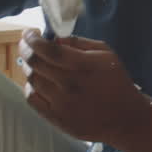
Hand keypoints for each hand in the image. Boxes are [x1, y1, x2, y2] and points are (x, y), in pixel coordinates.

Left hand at [19, 31, 147, 143]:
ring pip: (32, 79)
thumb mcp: (106, 55)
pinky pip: (32, 99)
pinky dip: (30, 87)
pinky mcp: (57, 118)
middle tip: (26, 45)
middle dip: (26, 49)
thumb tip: (55, 39)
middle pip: (35, 63)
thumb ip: (79, 43)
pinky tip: (37, 83)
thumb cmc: (116, 83)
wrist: (125, 118)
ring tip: (34, 63)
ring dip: (28, 67)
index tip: (28, 33)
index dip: (33, 40)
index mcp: (84, 66)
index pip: (48, 50)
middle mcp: (70, 85)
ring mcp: (61, 103)